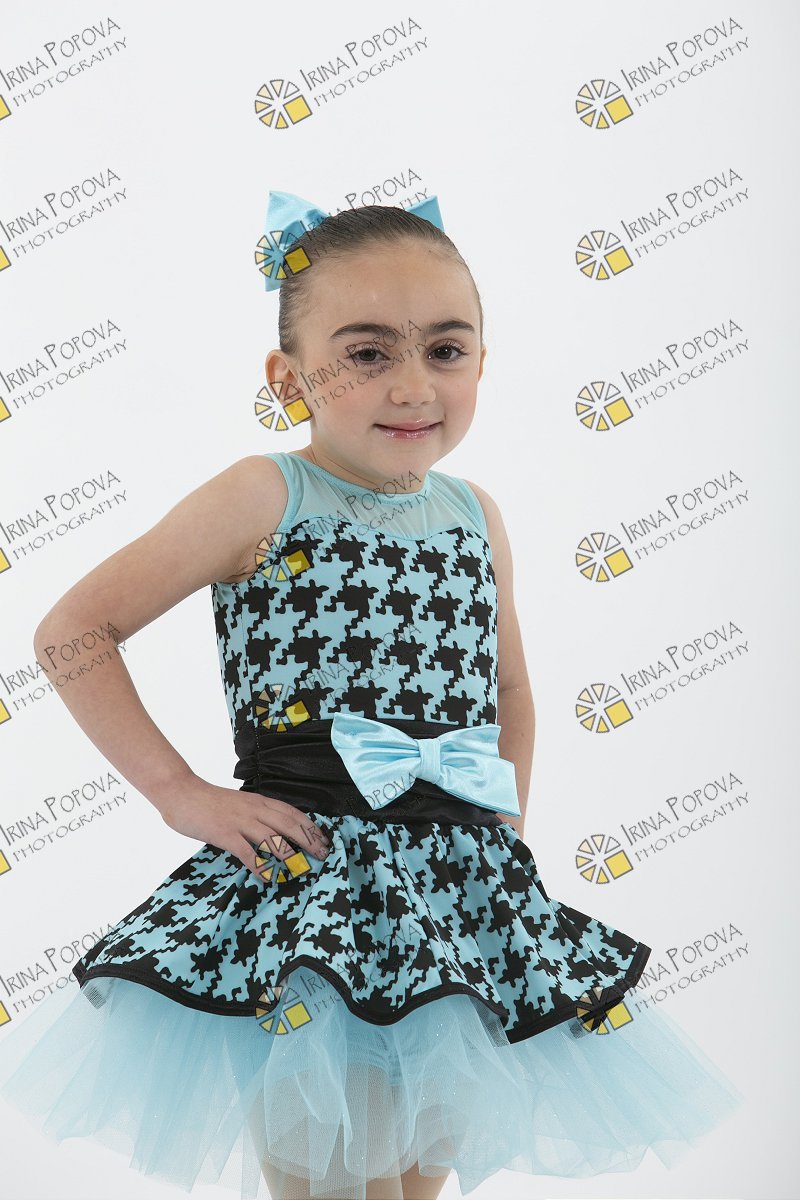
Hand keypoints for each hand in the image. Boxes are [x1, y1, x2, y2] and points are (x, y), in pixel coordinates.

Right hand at [159, 776, 331, 883]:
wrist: (182, 792)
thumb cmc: (209, 801)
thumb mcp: (240, 803)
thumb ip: (255, 815)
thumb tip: (272, 833)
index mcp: (259, 801)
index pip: (292, 813)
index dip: (310, 827)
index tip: (324, 840)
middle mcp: (254, 810)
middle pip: (289, 825)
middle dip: (309, 841)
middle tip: (323, 855)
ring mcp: (240, 822)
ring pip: (272, 838)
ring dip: (290, 854)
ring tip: (302, 869)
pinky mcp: (225, 834)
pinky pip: (247, 852)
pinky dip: (259, 866)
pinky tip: (267, 878)